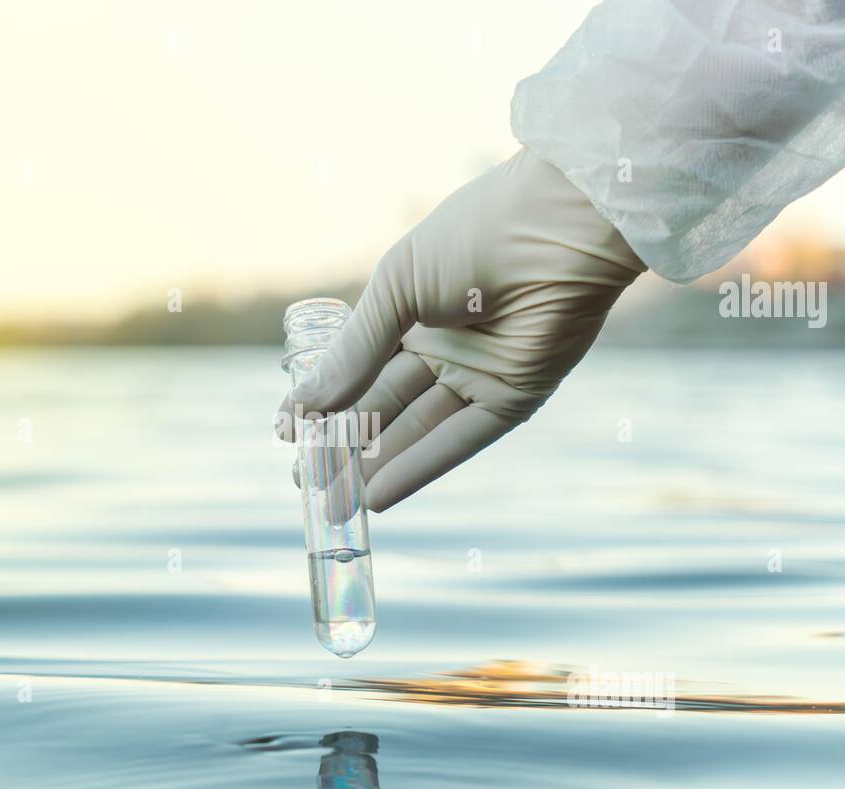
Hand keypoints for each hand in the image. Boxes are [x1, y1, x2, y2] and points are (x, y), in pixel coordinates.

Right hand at [274, 147, 645, 511]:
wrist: (555, 228)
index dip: (325, 404)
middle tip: (306, 487)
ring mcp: (478, 373)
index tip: (288, 438)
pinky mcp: (514, 397)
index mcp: (411, 309)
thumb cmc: (472, 239)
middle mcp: (443, 345)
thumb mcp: (394, 291)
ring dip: (377, 469)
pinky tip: (382, 496)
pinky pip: (461, 440)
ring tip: (336, 505)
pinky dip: (422, 467)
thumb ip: (352, 354)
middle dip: (346, 450)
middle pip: (385, 408)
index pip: (360, 370)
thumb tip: (300, 407)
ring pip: (417, 431)